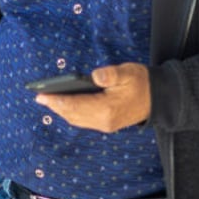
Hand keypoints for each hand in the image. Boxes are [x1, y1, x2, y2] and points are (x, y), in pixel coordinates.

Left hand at [34, 63, 150, 132]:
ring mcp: (105, 125)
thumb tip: (95, 76)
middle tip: (39, 97)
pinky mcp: (107, 124)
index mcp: (107, 109)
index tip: (41, 95)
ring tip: (47, 101)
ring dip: (61, 111)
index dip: (56, 100)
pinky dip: (71, 113)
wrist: (159, 98)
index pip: (75, 105)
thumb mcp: (128, 72)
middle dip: (55, 106)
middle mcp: (104, 121)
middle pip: (72, 114)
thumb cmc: (142, 83)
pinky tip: (64, 105)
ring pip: (76, 119)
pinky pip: (83, 120)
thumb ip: (111, 74)